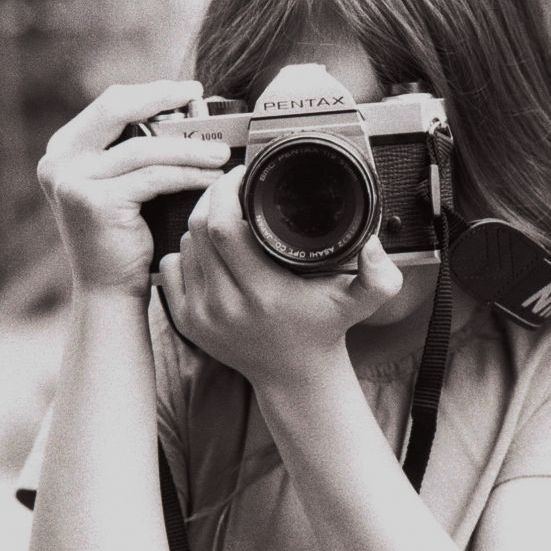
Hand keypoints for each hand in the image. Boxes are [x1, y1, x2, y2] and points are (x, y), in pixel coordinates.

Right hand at [37, 80, 230, 297]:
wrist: (109, 291)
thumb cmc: (125, 237)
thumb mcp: (124, 182)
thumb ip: (136, 148)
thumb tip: (187, 110)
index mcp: (63, 149)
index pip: (110, 103)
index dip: (150, 91)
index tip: (187, 90)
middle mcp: (58, 161)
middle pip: (117, 109)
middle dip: (163, 98)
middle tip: (199, 98)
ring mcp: (72, 181)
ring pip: (144, 148)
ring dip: (188, 148)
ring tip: (221, 154)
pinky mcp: (94, 202)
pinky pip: (153, 177)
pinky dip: (188, 175)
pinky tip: (212, 179)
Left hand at [157, 166, 403, 386]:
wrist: (294, 375)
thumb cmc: (324, 329)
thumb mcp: (360, 301)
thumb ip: (379, 275)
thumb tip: (374, 244)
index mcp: (264, 293)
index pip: (224, 228)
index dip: (226, 192)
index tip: (242, 175)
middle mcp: (227, 306)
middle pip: (198, 229)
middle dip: (211, 198)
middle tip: (231, 186)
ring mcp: (202, 316)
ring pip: (184, 245)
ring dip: (200, 224)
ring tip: (226, 218)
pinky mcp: (186, 322)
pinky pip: (171, 268)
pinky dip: (185, 251)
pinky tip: (208, 249)